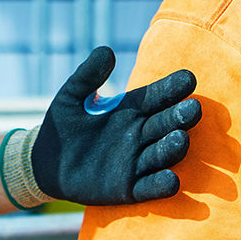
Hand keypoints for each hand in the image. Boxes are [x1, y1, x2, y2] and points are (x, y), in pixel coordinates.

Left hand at [31, 46, 199, 203]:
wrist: (46, 162)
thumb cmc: (63, 124)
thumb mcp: (72, 95)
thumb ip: (88, 74)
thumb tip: (106, 51)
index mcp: (133, 109)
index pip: (158, 96)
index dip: (173, 88)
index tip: (188, 78)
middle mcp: (141, 134)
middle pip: (166, 124)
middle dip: (181, 117)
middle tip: (194, 109)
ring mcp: (137, 162)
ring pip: (162, 154)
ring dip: (173, 148)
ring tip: (181, 139)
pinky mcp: (129, 188)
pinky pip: (150, 187)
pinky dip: (162, 184)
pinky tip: (172, 181)